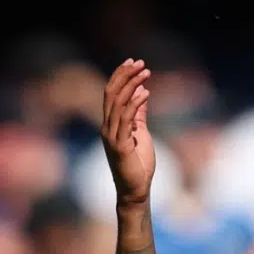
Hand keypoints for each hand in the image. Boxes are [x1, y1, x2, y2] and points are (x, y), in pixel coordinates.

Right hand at [101, 59, 154, 204]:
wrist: (136, 190)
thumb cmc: (139, 164)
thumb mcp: (141, 133)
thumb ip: (139, 114)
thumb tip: (142, 93)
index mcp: (111, 124)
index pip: (111, 94)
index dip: (121, 76)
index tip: (134, 63)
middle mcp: (107, 127)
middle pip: (111, 93)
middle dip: (125, 75)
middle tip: (139, 62)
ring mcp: (111, 136)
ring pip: (117, 103)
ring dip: (131, 84)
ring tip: (146, 72)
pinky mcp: (119, 145)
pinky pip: (125, 119)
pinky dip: (134, 103)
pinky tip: (145, 92)